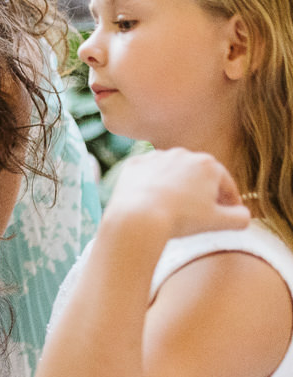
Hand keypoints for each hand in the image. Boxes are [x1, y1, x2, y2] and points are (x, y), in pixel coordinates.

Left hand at [104, 149, 251, 240]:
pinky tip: (153, 200)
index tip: (230, 212)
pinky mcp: (134, 164)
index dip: (230, 200)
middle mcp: (182, 154)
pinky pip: (148, 175)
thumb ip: (240, 218)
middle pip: (199, 176)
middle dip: (204, 191)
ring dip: (177, 186)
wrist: (138, 217)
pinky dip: (152, 185)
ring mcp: (156, 157)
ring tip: (176, 206)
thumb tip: (244, 215)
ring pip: (172, 174)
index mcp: (208, 164)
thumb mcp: (219, 222)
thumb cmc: (181, 218)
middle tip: (204, 210)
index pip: (225, 184)